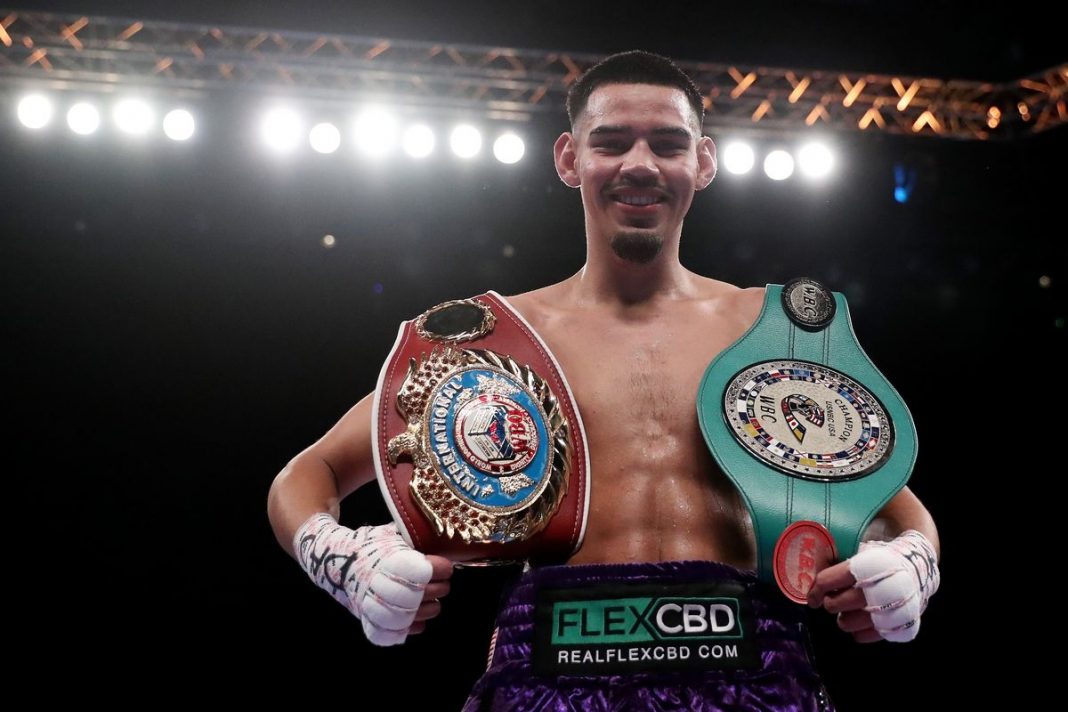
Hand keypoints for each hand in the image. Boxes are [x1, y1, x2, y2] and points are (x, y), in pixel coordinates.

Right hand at [294, 514, 453, 645]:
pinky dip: (416, 625)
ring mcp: (384, 607)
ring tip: (430, 599)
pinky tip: (415, 616)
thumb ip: (412, 537)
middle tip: (440, 582)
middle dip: (442, 587)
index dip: (443, 568)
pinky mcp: (376, 622)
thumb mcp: (389, 534)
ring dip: (433, 606)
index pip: (433, 569)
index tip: (445, 567)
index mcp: (397, 562)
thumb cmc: (366, 545)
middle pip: (433, 592)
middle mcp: (392, 586)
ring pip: (424, 613)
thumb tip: (437, 535)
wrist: (334, 562)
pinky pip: (406, 631)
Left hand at [807, 530, 938, 642]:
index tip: (812, 597)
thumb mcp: (860, 551)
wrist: (917, 568)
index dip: (815, 590)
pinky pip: (863, 636)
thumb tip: (807, 572)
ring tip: (849, 609)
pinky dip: (858, 630)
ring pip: (847, 624)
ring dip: (843, 618)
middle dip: (830, 603)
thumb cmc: (880, 560)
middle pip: (836, 605)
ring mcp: (891, 611)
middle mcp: (880, 590)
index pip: (828, 581)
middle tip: (833, 599)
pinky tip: (862, 618)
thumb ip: (835, 560)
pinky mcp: (898, 627)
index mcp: (868, 566)